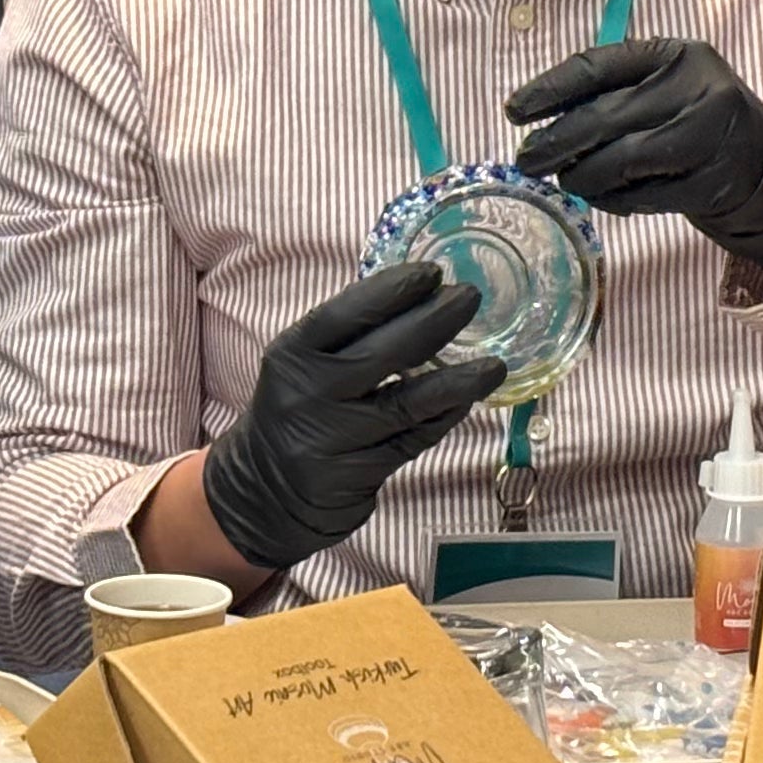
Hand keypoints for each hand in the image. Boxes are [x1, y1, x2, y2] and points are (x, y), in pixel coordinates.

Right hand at [196, 263, 499, 573]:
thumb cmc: (300, 408)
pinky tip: (467, 398)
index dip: (390, 291)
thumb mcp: (304, 364)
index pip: (343, 314)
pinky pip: (413, 439)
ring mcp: (334, 438)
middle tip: (470, 297)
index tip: (432, 273)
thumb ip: (349, 335)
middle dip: (434, 320)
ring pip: (407, 403)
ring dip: (457, 381)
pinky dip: (444, 416)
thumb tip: (420, 291)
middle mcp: (309, 394)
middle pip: (383, 353)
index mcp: (292, 355)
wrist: (268, 490)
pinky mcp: (358, 474)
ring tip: (495, 365)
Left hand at [508, 39, 762, 276]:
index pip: (598, 66)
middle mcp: (697, 88)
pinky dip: (612, 201)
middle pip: (604, 116)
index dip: (549, 89)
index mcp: (677, 54)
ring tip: (568, 180)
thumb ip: (614, 94)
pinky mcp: (710, 183)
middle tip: (526, 160)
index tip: (514, 111)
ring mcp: (708, 137)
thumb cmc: (698, 122)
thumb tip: (536, 120)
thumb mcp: (666, 88)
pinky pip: (641, 196)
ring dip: (581, 176)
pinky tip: (604, 197)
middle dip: (555, 142)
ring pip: (620, 160)